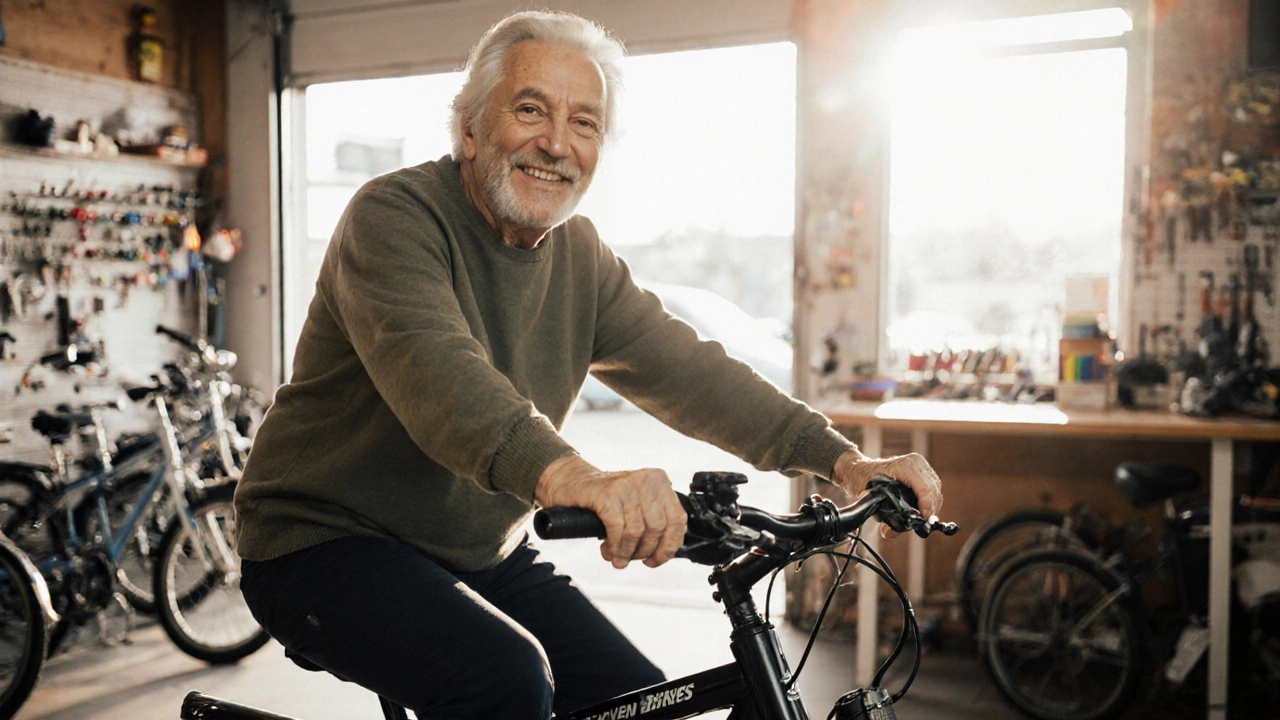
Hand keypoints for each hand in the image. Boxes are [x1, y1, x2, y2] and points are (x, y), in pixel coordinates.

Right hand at [535, 455, 686, 568]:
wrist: (569, 481)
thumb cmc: (604, 496)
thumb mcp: (636, 503)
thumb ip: (653, 519)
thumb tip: (665, 552)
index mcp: (659, 482)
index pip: (677, 520)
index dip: (668, 546)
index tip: (656, 560)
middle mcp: (646, 480)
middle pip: (657, 529)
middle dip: (643, 551)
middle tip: (629, 559)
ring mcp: (627, 486)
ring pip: (637, 532)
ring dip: (626, 552)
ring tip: (616, 557)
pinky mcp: (607, 494)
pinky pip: (618, 530)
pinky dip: (614, 546)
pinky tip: (607, 550)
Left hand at [831, 448, 942, 536]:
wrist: (860, 469)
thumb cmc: (863, 478)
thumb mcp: (869, 494)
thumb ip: (881, 512)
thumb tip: (889, 531)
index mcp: (906, 465)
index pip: (924, 488)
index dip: (926, 505)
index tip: (924, 519)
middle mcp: (918, 464)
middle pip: (933, 492)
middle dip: (927, 511)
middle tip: (916, 526)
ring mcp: (923, 469)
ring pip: (935, 494)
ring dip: (928, 510)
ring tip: (915, 522)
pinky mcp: (924, 475)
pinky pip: (933, 493)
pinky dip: (928, 505)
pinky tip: (920, 514)